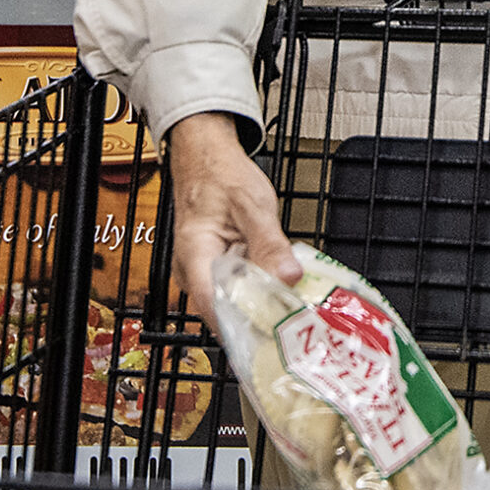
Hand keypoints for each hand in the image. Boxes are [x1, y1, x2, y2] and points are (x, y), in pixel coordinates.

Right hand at [163, 112, 299, 333]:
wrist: (206, 156)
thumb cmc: (221, 174)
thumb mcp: (253, 204)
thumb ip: (271, 243)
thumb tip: (289, 277)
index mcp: (195, 255)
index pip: (215, 308)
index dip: (245, 326)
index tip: (277, 333)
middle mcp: (192, 272)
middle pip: (226, 312)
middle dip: (260, 319)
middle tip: (296, 322)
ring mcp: (202, 273)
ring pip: (233, 303)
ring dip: (261, 305)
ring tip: (294, 305)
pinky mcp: (215, 271)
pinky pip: (237, 290)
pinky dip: (258, 290)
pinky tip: (281, 288)